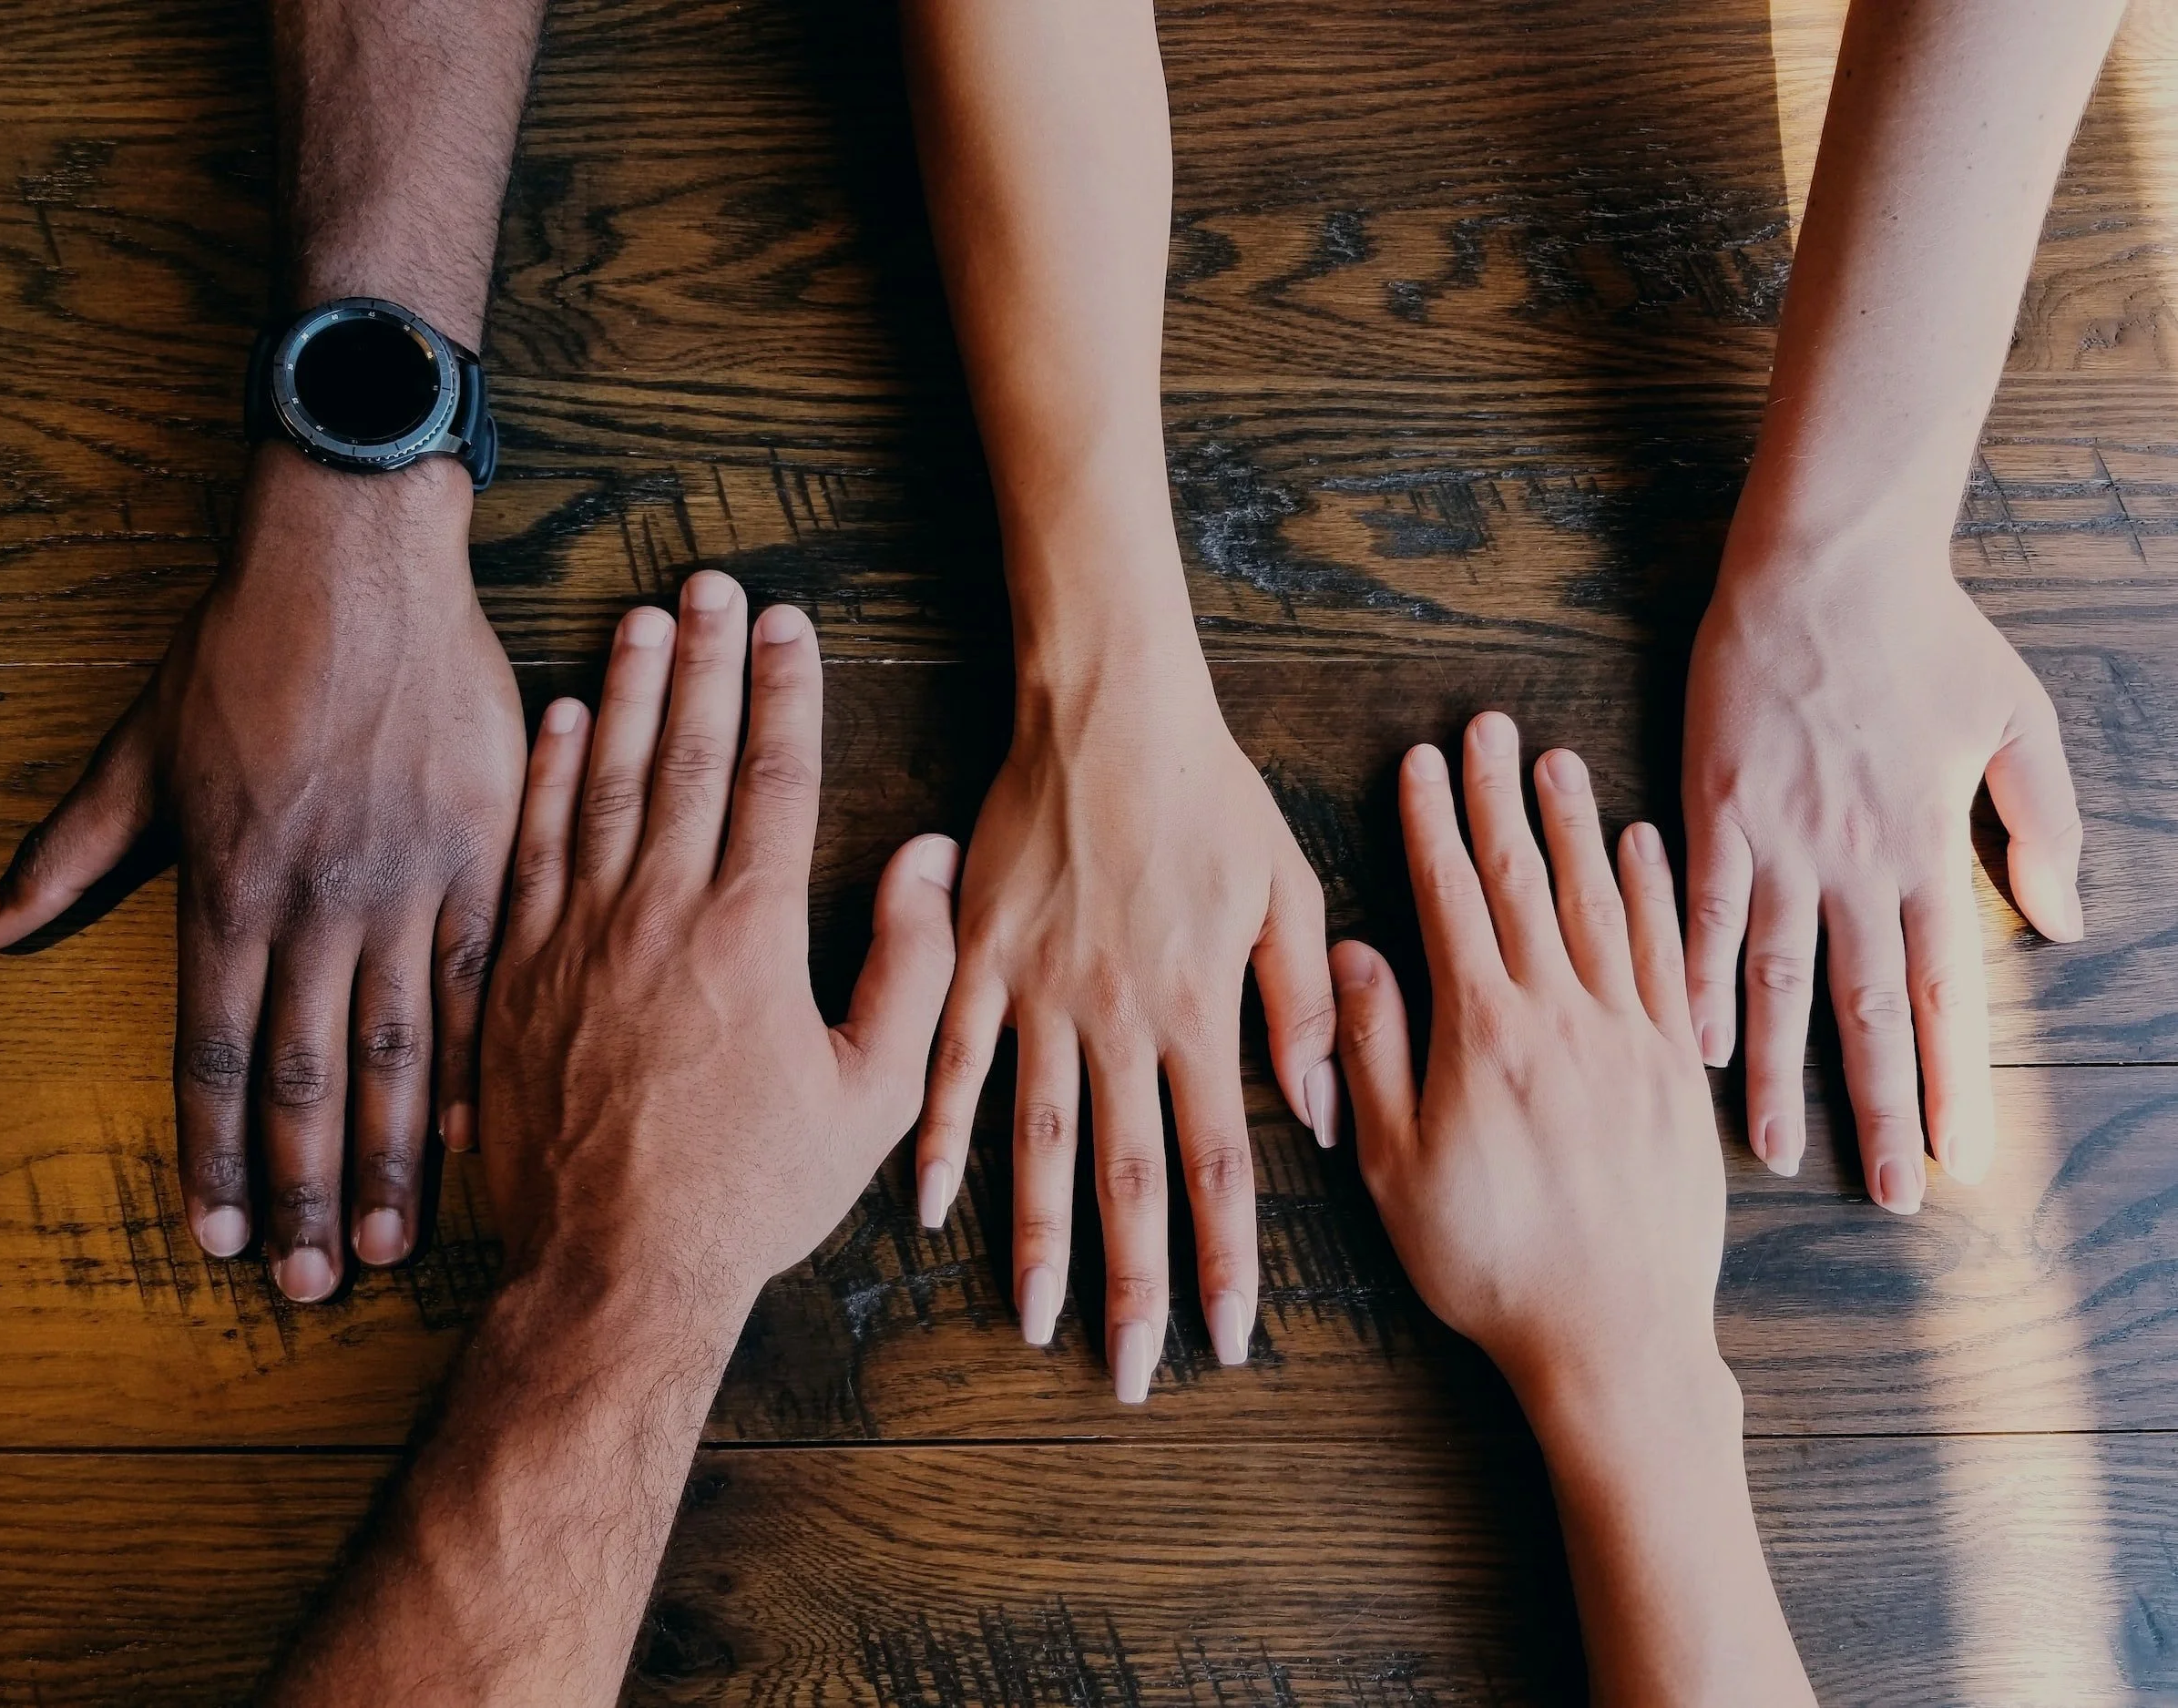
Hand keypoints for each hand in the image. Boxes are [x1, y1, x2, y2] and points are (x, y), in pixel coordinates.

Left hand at [0, 447, 524, 1297]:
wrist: (357, 564)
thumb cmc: (242, 650)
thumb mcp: (137, 751)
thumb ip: (69, 851)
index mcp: (229, 887)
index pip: (213, 1055)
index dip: (213, 1158)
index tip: (216, 1240)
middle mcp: (318, 904)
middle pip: (306, 1076)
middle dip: (301, 1191)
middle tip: (311, 1285)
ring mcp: (408, 883)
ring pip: (400, 1047)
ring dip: (389, 1154)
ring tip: (386, 1240)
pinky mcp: (483, 853)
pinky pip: (486, 977)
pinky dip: (480, 1060)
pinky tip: (478, 1133)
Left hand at [478, 574, 959, 1309]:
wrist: (613, 1270)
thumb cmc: (753, 1190)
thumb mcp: (872, 1095)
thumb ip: (911, 966)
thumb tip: (923, 857)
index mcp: (751, 934)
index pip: (773, 777)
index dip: (785, 690)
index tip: (791, 624)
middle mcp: (658, 913)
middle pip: (685, 754)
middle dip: (705, 659)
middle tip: (713, 584)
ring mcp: (576, 937)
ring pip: (603, 782)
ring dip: (627, 692)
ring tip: (643, 618)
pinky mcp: (514, 972)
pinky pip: (531, 847)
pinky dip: (547, 776)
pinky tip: (563, 719)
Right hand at [914, 643, 1335, 1401]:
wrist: (1109, 708)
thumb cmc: (1210, 794)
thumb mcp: (1287, 889)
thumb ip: (1302, 1006)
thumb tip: (1324, 1116)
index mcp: (1200, 1008)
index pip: (1221, 1163)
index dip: (1227, 1259)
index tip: (1229, 1337)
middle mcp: (1120, 1018)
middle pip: (1129, 1177)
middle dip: (1135, 1284)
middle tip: (1131, 1373)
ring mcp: (1041, 992)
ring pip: (1039, 1140)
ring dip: (1038, 1238)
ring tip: (1034, 1320)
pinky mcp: (980, 958)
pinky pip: (954, 1063)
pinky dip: (939, 1137)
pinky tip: (929, 1207)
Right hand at [1331, 710, 1814, 1706]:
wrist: (1614, 1339)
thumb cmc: (1488, 1265)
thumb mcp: (1395, 1168)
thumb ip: (1374, 1052)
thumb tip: (1355, 954)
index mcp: (1484, 1036)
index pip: (1453, 902)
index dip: (1433, 826)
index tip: (1422, 762)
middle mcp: (1563, 1018)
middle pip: (1526, 883)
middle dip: (1500, 799)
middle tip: (1489, 726)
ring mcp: (1630, 1039)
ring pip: (1599, 905)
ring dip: (1574, 827)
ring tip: (1556, 761)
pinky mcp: (1677, 1071)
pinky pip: (1666, 958)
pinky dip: (1654, 894)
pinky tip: (1641, 847)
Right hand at [1682, 539, 2082, 1209]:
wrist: (1825, 565)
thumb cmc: (1927, 635)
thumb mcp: (2019, 720)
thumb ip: (2043, 825)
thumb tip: (2064, 923)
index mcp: (1928, 847)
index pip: (1944, 990)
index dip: (1953, 1081)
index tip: (1962, 1160)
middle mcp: (1854, 861)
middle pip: (1865, 1008)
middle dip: (1879, 1109)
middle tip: (1887, 1195)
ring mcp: (1778, 840)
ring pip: (1779, 979)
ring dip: (1777, 1073)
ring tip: (1773, 1151)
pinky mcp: (1715, 810)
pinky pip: (1703, 913)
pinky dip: (1697, 981)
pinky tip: (1692, 1044)